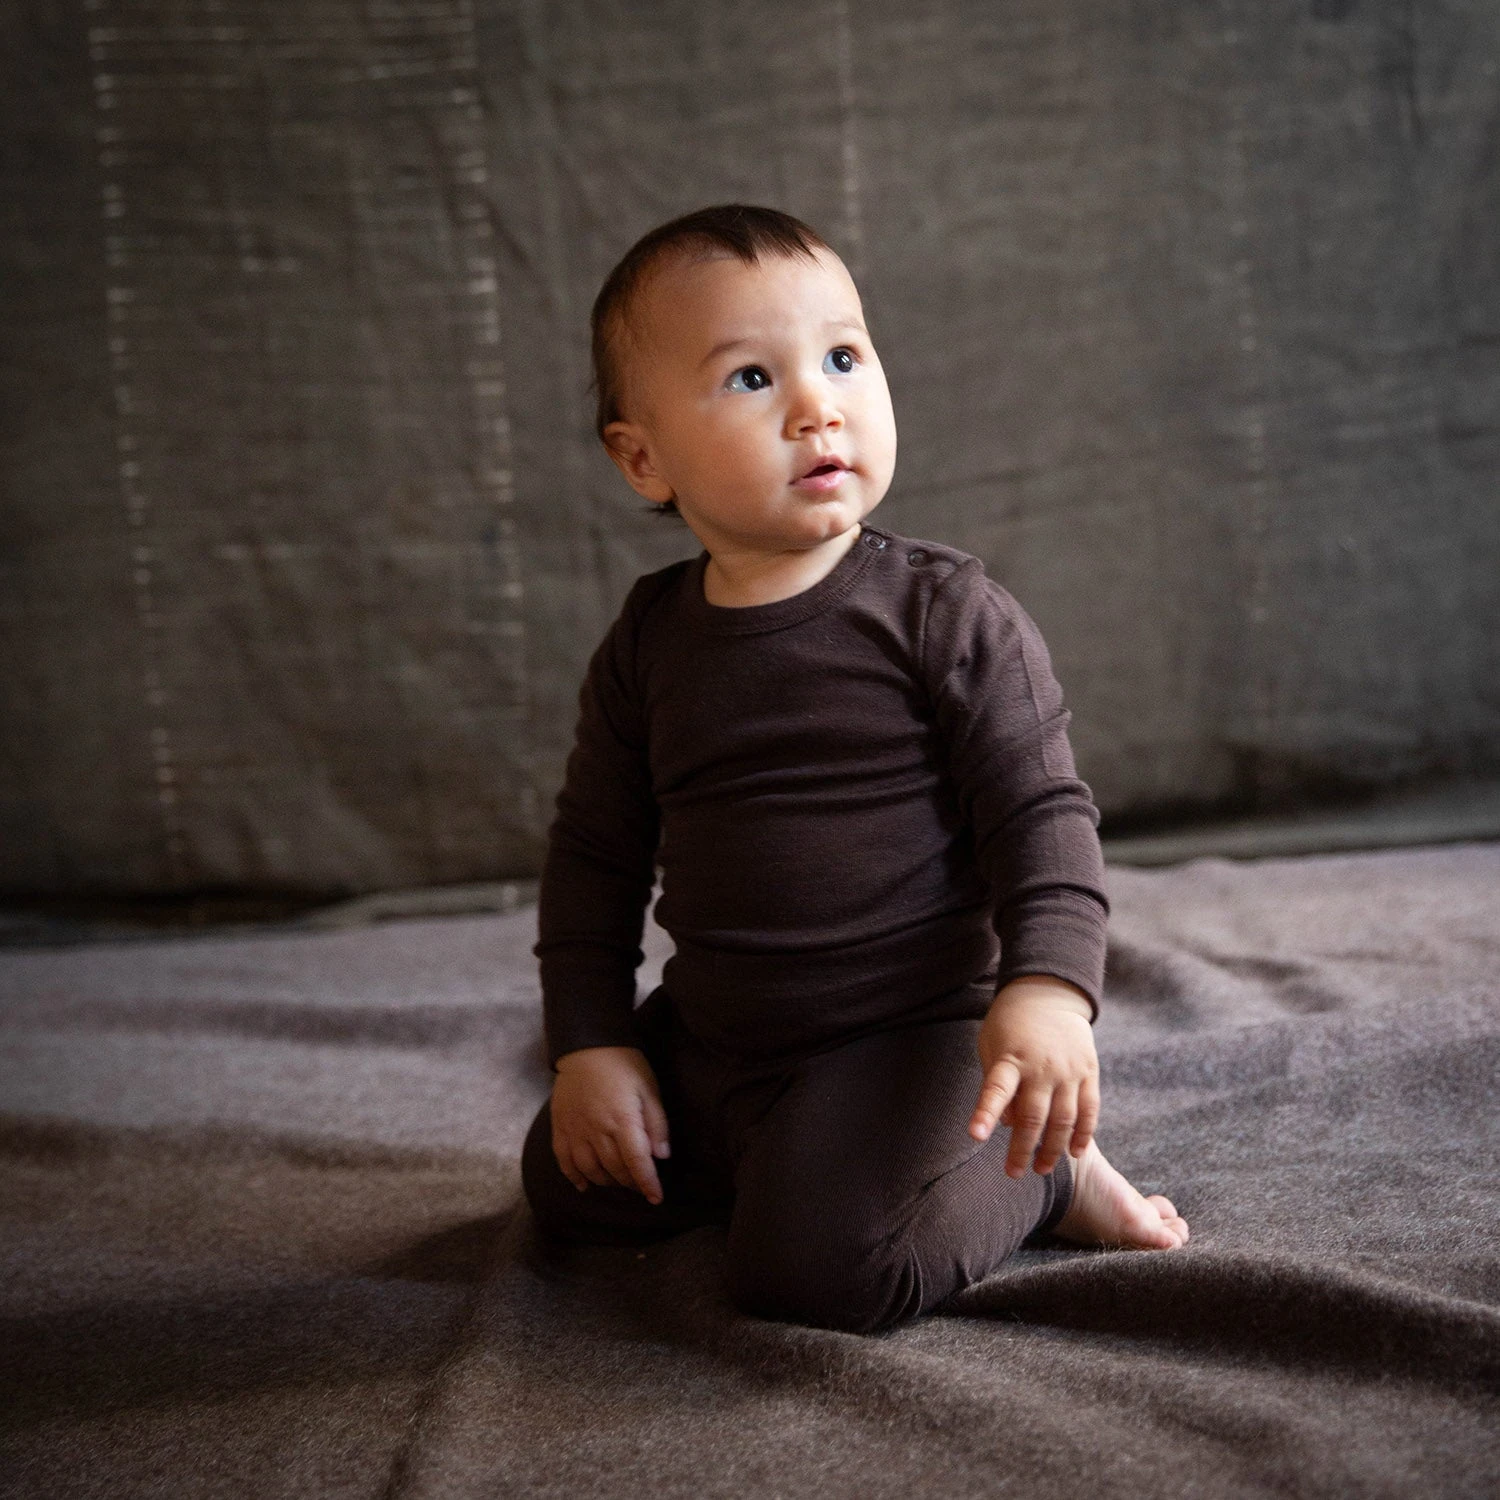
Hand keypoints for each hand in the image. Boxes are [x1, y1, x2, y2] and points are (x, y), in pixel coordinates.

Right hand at [551, 1046, 671, 1203]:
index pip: (637, 1162)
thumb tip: (662, 1155)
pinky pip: (564, 1160)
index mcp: (622, 1120)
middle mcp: (597, 1130)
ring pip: (590, 1169)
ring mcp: (576, 1130)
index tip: (656, 1198)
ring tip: (618, 1181)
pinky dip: (574, 1177)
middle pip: (615, 1169)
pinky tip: (584, 1185)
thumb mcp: (649, 1088)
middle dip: (630, 1182)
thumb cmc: (624, 1064)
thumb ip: (656, 1123)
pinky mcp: (560, 1126)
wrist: (587, 1045)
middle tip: (640, 1184)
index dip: (648, 1183)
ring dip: (606, 1181)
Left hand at [968, 975, 1099, 1176]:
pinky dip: (1083, 1133)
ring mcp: (1068, 1070)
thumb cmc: (1010, 1024)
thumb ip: (997, 1084)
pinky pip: (1089, 1109)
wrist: (1048, 992)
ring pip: (1064, 1119)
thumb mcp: (991, 1045)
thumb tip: (1009, 1125)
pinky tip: (1075, 1152)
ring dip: (1054, 1149)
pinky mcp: (1089, 1071)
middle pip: (1034, 1116)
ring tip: (1041, 1169)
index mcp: (1011, 1058)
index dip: (986, 1114)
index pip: (996, 1089)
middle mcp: (1042, 1067)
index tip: (975, 1136)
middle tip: (1013, 1173)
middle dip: (1023, 1149)